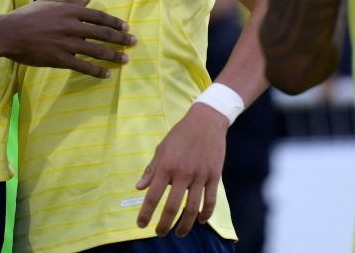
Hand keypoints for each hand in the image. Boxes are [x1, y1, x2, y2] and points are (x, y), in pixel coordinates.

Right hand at [0, 0, 135, 77]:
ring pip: (96, 50)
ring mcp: (67, 43)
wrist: (8, 33)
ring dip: (113, 55)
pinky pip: (82, 66)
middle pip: (102, 33)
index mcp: (70, 11)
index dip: (114, 22)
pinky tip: (107, 74)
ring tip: (126, 59)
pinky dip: (96, 71)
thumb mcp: (50, 4)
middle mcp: (72, 26)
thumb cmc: (27, 16)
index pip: (98, 16)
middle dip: (121, 38)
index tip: (126, 26)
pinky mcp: (60, 59)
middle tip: (134, 42)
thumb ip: (70, 2)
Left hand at [135, 103, 227, 236]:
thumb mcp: (162, 149)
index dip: (146, 213)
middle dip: (164, 224)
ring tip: (179, 233)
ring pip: (192, 208)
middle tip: (160, 233)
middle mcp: (182, 173)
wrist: (207, 120)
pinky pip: (210, 200)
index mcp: (166, 166)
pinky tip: (201, 220)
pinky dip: (206, 213)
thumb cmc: (180, 134)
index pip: (153, 196)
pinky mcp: (215, 175)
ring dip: (185, 225)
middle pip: (172, 207)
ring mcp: (200, 175)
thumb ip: (151, 170)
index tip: (141, 224)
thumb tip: (139, 188)